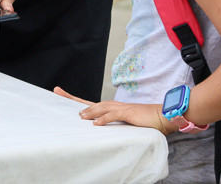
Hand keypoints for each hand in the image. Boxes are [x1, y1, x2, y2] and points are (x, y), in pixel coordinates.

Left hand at [53, 87, 169, 132]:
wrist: (162, 116)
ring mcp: (121, 108)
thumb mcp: (127, 124)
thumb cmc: (146, 122)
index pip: (91, 103)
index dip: (75, 99)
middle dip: (74, 98)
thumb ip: (116, 126)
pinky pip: (114, 116)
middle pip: (91, 101)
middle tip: (58, 92)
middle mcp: (114, 105)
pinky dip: (104, 119)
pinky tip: (96, 124)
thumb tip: (102, 129)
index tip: (60, 92)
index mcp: (113, 108)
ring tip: (79, 117)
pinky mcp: (129, 113)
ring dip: (89, 111)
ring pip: (101, 107)